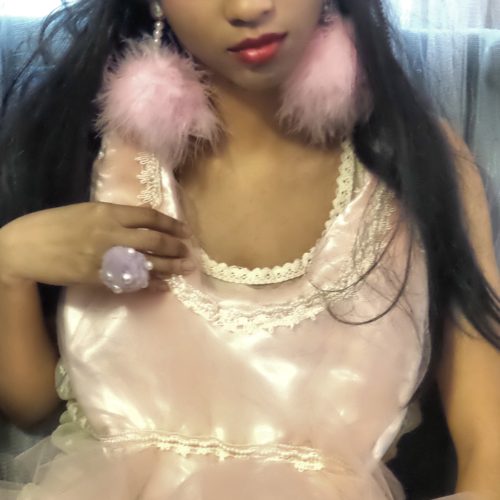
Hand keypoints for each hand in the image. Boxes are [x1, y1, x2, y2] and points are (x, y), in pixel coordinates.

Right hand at [0, 202, 193, 290]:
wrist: (27, 247)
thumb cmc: (56, 224)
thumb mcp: (87, 211)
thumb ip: (116, 215)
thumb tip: (143, 218)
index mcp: (109, 213)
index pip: (150, 217)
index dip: (171, 225)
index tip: (184, 231)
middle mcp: (111, 234)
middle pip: (154, 241)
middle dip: (175, 247)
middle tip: (187, 252)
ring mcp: (106, 258)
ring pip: (147, 263)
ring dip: (169, 267)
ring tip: (185, 269)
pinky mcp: (98, 278)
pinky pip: (131, 282)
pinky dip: (150, 284)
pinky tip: (164, 286)